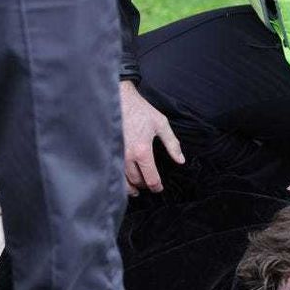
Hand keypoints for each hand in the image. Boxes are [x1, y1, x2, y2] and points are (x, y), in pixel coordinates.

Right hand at [119, 80, 184, 194]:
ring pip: (123, 180)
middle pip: (136, 181)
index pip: (150, 179)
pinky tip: (124, 180)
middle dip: (144, 186)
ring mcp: (115, 155)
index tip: (159, 188)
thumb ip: (172, 144)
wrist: (118, 99)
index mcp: (142, 151)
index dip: (157, 187)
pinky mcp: (108, 152)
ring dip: (130, 187)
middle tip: (149, 185)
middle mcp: (127, 156)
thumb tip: (180, 160)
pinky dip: (120, 179)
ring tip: (135, 191)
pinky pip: (114, 172)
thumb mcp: (161, 124)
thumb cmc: (140, 110)